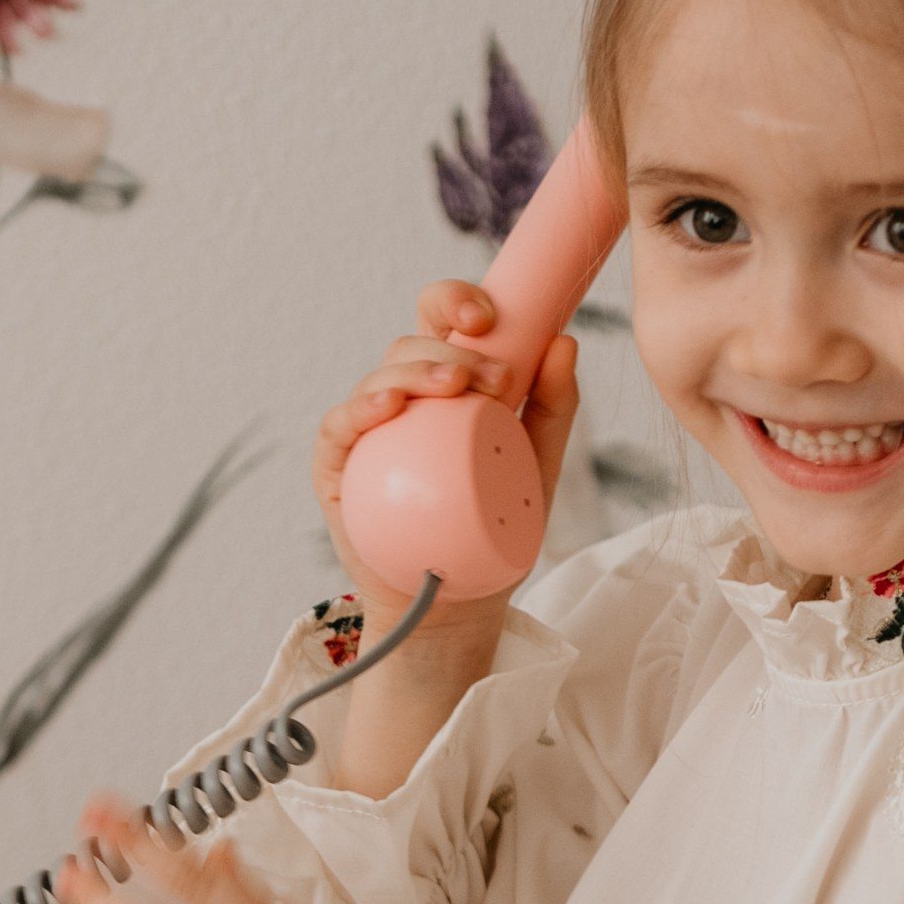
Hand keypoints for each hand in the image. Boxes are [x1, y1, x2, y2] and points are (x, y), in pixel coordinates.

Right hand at [312, 280, 578, 645]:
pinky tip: (386, 408)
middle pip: (411, 342)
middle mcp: (404, 399)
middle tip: (496, 379)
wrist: (458, 603)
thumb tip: (565, 342)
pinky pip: (339, 427)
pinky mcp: (339, 469)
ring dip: (415, 372)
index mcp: (446, 383)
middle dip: (452, 348)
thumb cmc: (494, 529)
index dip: (456, 300)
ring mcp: (368, 432)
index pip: (441, 320)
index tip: (489, 317)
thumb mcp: (537, 466)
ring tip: (454, 389)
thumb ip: (553, 407)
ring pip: (379, 376)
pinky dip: (360, 410)